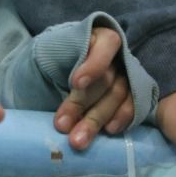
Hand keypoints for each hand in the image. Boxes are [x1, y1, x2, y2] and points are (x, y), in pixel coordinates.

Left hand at [54, 26, 133, 149]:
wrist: (71, 58)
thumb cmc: (60, 52)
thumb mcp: (53, 48)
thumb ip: (53, 58)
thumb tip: (41, 84)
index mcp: (100, 37)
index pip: (106, 45)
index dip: (93, 65)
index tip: (76, 84)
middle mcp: (118, 56)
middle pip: (106, 80)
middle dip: (82, 104)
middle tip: (62, 126)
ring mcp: (128, 76)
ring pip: (117, 97)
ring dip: (96, 120)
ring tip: (78, 139)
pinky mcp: (134, 94)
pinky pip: (132, 108)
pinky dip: (120, 120)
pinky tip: (108, 131)